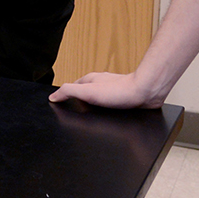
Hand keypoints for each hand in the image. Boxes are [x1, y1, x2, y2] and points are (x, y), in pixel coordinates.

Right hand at [49, 71, 164, 108]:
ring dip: (94, 108)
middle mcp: (101, 84)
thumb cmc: (120, 91)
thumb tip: (53, 96)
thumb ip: (68, 92)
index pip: (72, 88)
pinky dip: (107, 111)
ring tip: (91, 117)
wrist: (146, 92)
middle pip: (85, 93)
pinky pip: (111, 105)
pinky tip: (108, 117)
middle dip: (80, 104)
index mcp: (90, 80)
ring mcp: (113, 91)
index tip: (61, 105)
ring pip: (99, 100)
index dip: (66, 97)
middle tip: (76, 114)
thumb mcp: (87, 92)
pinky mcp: (124, 99)